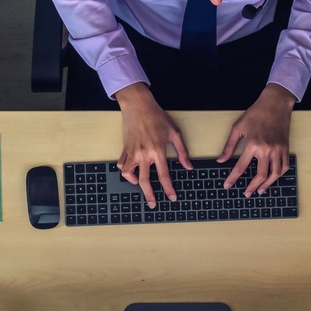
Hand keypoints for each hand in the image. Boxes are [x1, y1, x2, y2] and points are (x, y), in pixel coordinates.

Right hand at [117, 83, 190, 207]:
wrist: (138, 105)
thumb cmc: (157, 117)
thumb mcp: (174, 132)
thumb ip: (182, 152)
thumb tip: (188, 167)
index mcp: (158, 150)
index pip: (164, 175)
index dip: (168, 189)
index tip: (171, 197)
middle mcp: (144, 154)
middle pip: (144, 181)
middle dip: (149, 195)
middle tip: (152, 205)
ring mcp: (132, 152)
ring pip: (129, 174)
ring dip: (134, 182)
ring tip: (139, 184)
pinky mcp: (125, 148)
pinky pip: (122, 165)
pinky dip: (126, 171)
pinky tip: (131, 172)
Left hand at [220, 85, 294, 195]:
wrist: (275, 104)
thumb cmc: (255, 114)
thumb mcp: (238, 128)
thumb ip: (229, 146)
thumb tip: (221, 160)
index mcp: (252, 144)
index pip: (240, 167)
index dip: (232, 178)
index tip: (227, 186)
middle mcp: (266, 149)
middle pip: (260, 175)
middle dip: (252, 187)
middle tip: (246, 193)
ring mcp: (278, 149)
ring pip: (274, 174)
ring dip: (267, 184)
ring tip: (260, 190)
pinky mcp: (285, 147)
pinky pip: (284, 166)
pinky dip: (279, 174)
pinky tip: (273, 178)